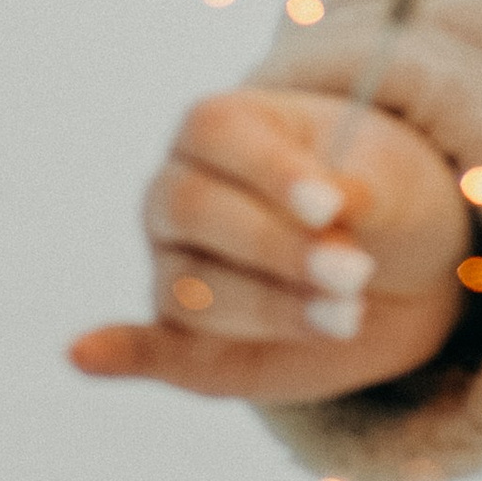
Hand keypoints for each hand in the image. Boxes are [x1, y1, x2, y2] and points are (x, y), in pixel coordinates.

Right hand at [68, 87, 474, 404]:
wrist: (399, 265)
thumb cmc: (385, 198)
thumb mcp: (393, 179)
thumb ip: (366, 190)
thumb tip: (344, 204)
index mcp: (221, 126)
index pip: (215, 133)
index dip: (267, 170)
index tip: (330, 206)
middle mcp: (180, 191)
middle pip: (195, 210)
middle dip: (276, 246)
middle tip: (353, 272)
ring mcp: (177, 266)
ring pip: (194, 288)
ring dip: (270, 306)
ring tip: (348, 315)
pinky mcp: (189, 342)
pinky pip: (147, 347)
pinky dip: (118, 353)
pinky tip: (82, 354)